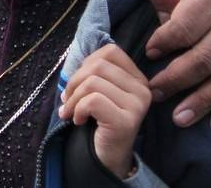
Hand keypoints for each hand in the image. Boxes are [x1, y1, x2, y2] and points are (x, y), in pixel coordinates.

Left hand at [60, 43, 149, 178]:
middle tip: (67, 100)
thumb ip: (94, 73)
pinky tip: (78, 121)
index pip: (111, 51)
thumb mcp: (99, 92)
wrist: (106, 159)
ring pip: (92, 82)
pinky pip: (92, 101)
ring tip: (71, 112)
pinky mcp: (126, 121)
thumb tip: (76, 61)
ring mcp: (137, 106)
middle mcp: (143, 90)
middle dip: (74, 81)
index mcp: (138, 79)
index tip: (78, 83)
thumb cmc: (99, 122)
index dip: (87, 63)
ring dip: (73, 98)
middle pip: (98, 65)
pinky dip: (77, 109)